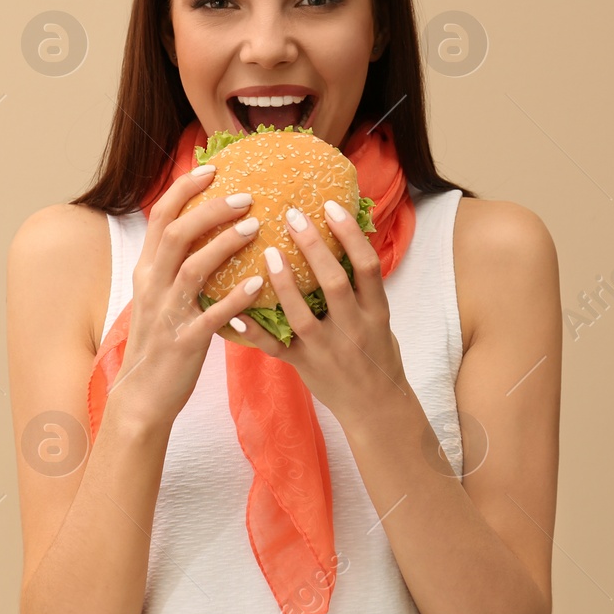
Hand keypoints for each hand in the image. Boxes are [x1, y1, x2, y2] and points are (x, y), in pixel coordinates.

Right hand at [107, 164, 267, 431]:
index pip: (161, 217)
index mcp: (147, 270)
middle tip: (246, 196)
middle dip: (211, 210)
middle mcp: (152, 286)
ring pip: (193, 269)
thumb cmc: (161, 342)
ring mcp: (167, 314)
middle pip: (177, 234)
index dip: (185, 188)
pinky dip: (235, 299)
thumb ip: (176, 264)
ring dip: (224, 245)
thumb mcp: (159, 296)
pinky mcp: (184, 342)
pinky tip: (259, 287)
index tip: (213, 168)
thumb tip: (206, 231)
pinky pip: (211, 316)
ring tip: (256, 228)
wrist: (143, 396)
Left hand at [216, 197, 411, 419]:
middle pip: (334, 282)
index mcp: (376, 312)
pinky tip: (234, 316)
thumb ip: (361, 286)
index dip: (350, 234)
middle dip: (313, 247)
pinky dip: (253, 333)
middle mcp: (353, 329)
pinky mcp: (304, 366)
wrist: (376, 407)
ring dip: (283, 283)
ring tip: (268, 252)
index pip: (367, 266)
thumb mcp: (379, 317)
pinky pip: (275, 349)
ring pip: (302, 315)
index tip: (330, 206)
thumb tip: (343, 235)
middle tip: (292, 215)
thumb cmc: (377, 353)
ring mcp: (327, 349)